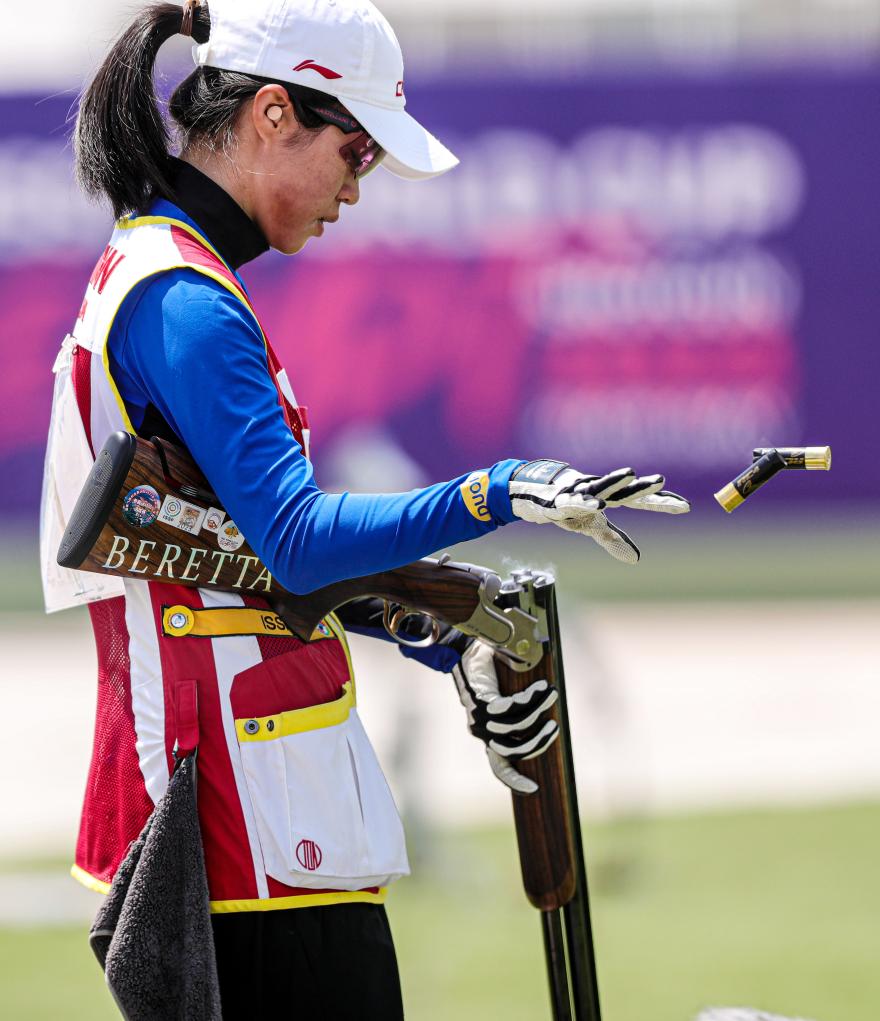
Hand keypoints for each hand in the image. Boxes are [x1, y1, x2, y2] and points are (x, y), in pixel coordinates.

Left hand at [452, 640, 558, 794]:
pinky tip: (541, 687)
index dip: (514, 781)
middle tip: (555, 727)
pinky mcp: (480, 701)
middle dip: (538, 743)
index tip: (533, 790)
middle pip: (513, 752)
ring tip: (552, 695)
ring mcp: (479, 717)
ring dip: (538, 713)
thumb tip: (549, 721)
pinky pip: (510, 707)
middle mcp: (481, 731)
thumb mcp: (505, 699)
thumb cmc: (489, 674)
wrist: (466, 650)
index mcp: (487, 735)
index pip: (499, 766)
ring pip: (516, 728)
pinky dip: (529, 699)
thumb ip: (521, 712)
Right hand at [509, 459, 689, 563]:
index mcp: (610, 499)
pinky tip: (596, 504)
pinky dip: (585, 501)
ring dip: (614, 481)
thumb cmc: (568, 507)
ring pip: (600, 486)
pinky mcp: (561, 499)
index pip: (640, 501)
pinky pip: (575, 500)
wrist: (533, 495)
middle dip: (642, 487)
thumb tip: (637, 560)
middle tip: (661, 480)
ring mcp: (580, 492)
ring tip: (630, 474)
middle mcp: (599, 492)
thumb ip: (613, 539)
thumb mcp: (592, 527)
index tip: (685, 506)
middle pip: (625, 491)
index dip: (661, 503)